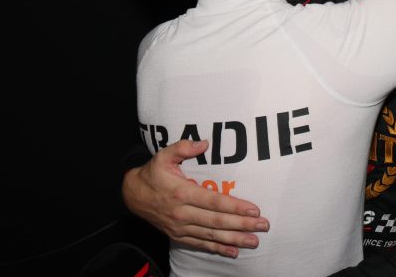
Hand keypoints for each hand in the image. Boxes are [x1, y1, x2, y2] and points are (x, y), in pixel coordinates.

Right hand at [122, 140, 268, 257]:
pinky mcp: (178, 236)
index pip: (214, 202)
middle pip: (217, 221)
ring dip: (234, 239)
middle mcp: (182, 213)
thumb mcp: (163, 155)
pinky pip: (201, 244)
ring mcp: (180, 227)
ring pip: (211, 236)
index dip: (235, 206)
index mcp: (181, 193)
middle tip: (263, 225)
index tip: (254, 209)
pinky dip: (218, 249)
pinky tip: (234, 251)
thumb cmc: (153, 173)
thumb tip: (204, 143)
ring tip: (254, 241)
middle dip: (242, 224)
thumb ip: (183, 147)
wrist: (133, 195)